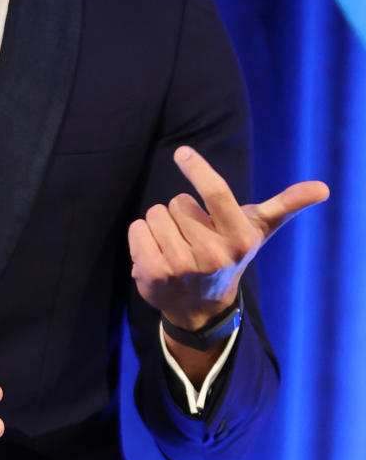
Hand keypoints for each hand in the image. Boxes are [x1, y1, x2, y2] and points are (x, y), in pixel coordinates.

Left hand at [128, 144, 329, 329]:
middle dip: (181, 213)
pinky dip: (141, 235)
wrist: (200, 307)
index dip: (198, 170)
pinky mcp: (153, 275)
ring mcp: (181, 267)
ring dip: (161, 224)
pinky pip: (137, 229)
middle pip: (176, 202)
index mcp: (239, 238)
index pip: (217, 194)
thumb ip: (286, 204)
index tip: (181, 152)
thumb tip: (322, 188)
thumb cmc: (230, 254)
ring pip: (154, 214)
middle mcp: (212, 255)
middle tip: (193, 236)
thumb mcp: (258, 230)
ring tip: (176, 245)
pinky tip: (157, 251)